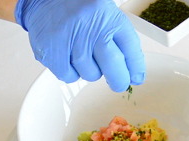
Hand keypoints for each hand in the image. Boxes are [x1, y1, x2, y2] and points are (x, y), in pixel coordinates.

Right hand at [15, 0, 145, 91]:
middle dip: (118, 80)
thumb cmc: (76, 8)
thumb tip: (132, 73)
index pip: (130, 48)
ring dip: (89, 71)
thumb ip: (118, 39)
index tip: (136, 78)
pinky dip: (70, 73)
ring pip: (91, 74)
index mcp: (108, 16)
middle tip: (118, 83)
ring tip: (82, 54)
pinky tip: (68, 58)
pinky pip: (69, 76)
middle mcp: (91, 28)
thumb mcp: (104, 14)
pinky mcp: (52, 53)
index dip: (135, 68)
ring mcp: (71, 41)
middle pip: (113, 67)